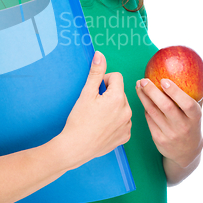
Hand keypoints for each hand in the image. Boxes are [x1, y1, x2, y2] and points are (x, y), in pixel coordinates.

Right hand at [60, 51, 131, 169]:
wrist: (76, 147)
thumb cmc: (79, 120)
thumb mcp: (86, 93)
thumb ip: (96, 73)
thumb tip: (100, 55)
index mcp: (117, 98)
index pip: (116, 77)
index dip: (103, 80)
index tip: (94, 90)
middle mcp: (127, 111)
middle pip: (119, 92)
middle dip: (108, 94)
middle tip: (93, 105)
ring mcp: (127, 125)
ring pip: (121, 107)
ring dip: (112, 107)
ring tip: (97, 117)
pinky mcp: (125, 136)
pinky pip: (123, 121)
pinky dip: (114, 121)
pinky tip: (102, 127)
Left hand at [136, 78, 202, 167]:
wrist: (187, 152)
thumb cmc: (190, 124)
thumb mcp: (195, 113)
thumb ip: (193, 96)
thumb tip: (187, 72)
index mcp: (195, 117)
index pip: (187, 104)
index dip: (175, 92)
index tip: (163, 80)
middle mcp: (183, 127)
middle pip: (166, 107)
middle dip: (152, 91)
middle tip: (143, 80)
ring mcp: (171, 135)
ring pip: (153, 112)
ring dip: (144, 97)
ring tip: (138, 86)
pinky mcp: (159, 140)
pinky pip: (149, 120)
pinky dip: (145, 108)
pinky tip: (143, 99)